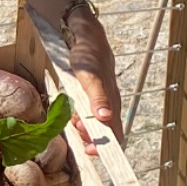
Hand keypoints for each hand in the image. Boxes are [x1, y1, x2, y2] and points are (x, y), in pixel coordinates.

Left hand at [65, 13, 122, 146]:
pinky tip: (70, 111)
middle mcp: (108, 105)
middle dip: (88, 137)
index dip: (105, 147)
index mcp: (112, 103)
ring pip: (92, 123)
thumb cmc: (89, 54)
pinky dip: (77, 116)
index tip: (89, 151)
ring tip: (72, 118)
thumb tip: (105, 118)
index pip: (115, 134)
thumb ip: (98, 97)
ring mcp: (99, 100)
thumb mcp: (91, 76)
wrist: (84, 34)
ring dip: (81, 126)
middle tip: (75, 127)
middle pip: (103, 132)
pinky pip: (85, 112)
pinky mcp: (90, 95)